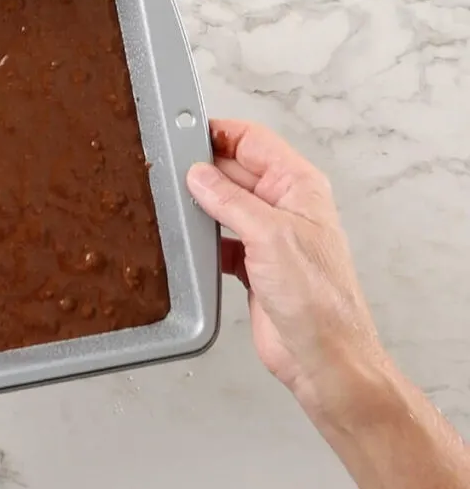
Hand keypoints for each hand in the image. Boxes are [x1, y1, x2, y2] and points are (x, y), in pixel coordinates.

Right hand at [186, 120, 384, 410]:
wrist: (321, 356)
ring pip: (225, 205)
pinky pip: (220, 239)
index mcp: (299, 187)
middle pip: (235, 170)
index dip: (219, 132)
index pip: (253, 141)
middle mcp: (284, 206)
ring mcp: (268, 236)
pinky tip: (186, 241)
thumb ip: (231, 201)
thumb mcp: (270, 236)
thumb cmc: (317, 300)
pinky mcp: (252, 265)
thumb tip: (199, 174)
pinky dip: (203, 239)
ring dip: (201, 204)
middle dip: (203, 168)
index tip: (184, 132)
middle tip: (167, 168)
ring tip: (170, 200)